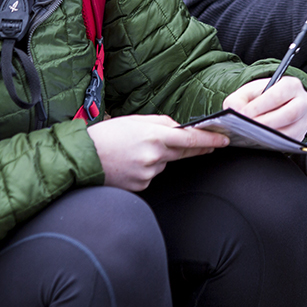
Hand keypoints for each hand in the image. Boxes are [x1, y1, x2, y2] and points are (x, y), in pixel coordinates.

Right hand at [88, 114, 228, 190]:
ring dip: (158, 157)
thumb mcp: (133, 120)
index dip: (209, 140)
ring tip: (133, 152)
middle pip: (183, 153)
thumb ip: (159, 123)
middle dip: (195, 149)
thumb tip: (178, 128)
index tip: (224, 140)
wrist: (82, 159)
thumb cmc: (105, 136)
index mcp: (153, 135)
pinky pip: (151, 175)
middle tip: (209, 145)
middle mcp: (154, 156)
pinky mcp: (141, 186)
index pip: (189, 139)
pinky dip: (146, 169)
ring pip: (164, 164)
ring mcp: (148, 173)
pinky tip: (129, 164)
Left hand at [222, 76, 306, 141]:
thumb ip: (237, 100)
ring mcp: (305, 120)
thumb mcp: (246, 93)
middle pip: (289, 114)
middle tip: (248, 128)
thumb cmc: (259, 98)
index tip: (244, 114)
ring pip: (291, 132)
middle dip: (266, 123)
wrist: (269, 105)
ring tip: (252, 135)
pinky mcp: (302, 135)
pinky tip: (261, 141)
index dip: (260, 106)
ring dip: (270, 136)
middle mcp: (303, 101)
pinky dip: (274, 144)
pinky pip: (290, 143)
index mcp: (291, 85)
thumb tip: (236, 111)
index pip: (278, 95)